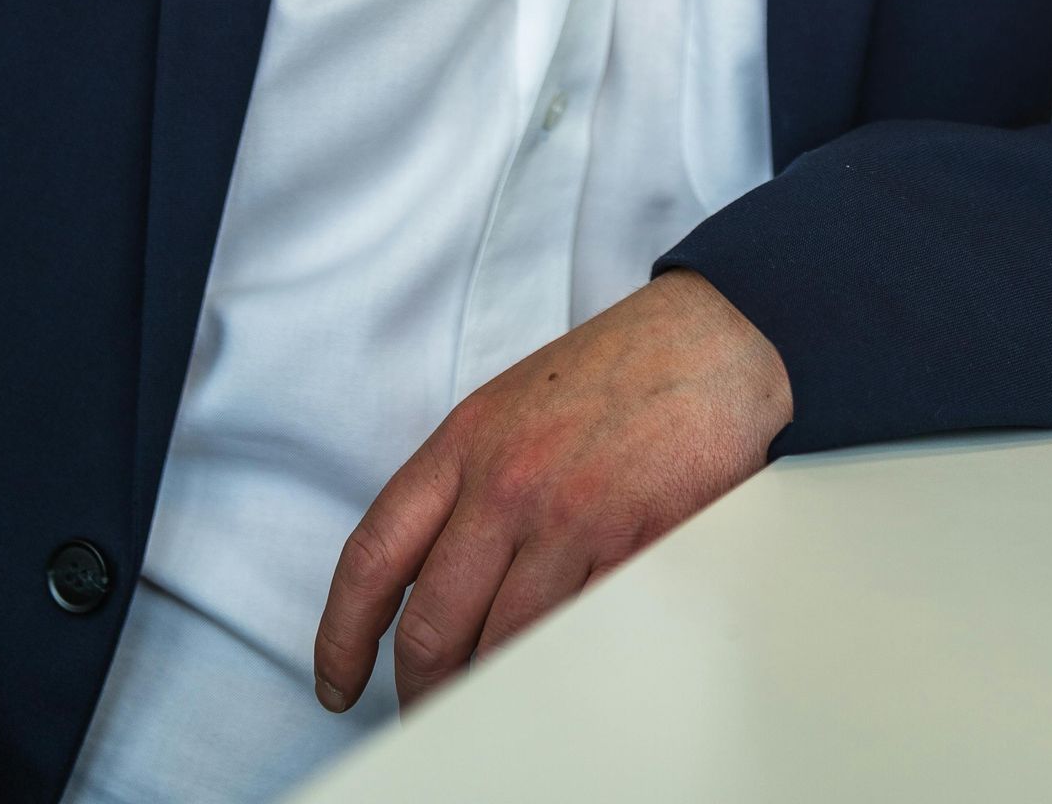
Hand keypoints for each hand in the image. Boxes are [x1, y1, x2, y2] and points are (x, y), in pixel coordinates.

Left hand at [314, 270, 791, 712]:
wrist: (714, 338)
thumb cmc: (615, 371)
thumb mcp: (511, 406)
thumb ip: (462, 483)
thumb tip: (422, 578)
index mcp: (464, 443)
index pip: (372, 556)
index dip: (341, 636)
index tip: (338, 682)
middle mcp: (506, 483)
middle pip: (431, 626)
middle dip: (421, 690)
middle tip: (427, 711)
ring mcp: (570, 519)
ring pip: (503, 646)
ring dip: (493, 688)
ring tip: (495, 704)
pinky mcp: (632, 547)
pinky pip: (580, 637)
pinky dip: (565, 667)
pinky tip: (563, 671)